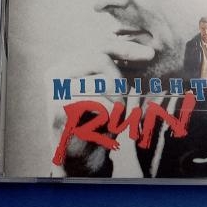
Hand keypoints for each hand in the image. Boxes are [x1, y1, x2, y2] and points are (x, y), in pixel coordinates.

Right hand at [48, 39, 154, 173]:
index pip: (100, 46)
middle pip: (100, 59)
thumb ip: (120, 69)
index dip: (126, 48)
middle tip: (124, 103)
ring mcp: (55, 90)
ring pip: (102, 81)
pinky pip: (99, 104)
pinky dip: (111, 116)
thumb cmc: (96, 123)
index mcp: (67, 64)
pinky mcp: (59, 108)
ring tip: (114, 117)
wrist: (78, 160)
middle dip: (121, 80)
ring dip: (118, 101)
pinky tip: (105, 126)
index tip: (151, 55)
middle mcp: (56, 73)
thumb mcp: (109, 90)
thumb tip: (148, 53)